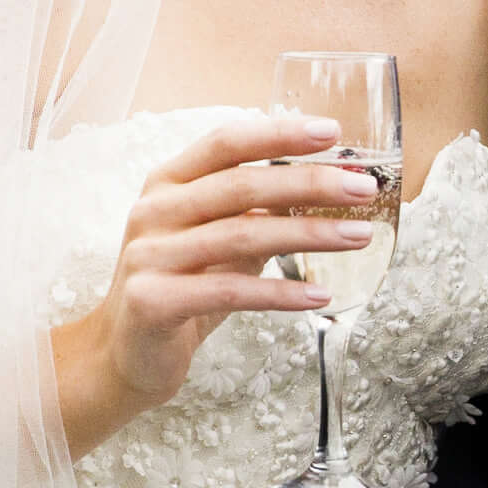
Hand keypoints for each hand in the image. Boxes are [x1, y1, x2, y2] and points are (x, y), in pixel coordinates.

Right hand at [49, 113, 376, 456]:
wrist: (124, 354)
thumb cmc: (181, 289)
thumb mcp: (217, 242)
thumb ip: (255, 213)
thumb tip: (325, 187)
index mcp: (168, 183)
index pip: (225, 143)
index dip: (278, 134)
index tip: (331, 132)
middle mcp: (154, 211)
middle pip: (241, 185)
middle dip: (309, 183)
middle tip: (364, 188)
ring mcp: (150, 255)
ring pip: (241, 235)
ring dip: (309, 234)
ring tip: (358, 235)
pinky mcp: (153, 301)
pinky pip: (230, 291)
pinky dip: (282, 293)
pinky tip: (321, 294)